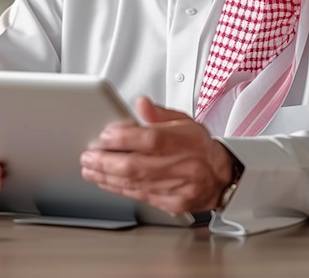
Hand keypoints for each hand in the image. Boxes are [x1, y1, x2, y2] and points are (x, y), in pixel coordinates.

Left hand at [80, 96, 234, 214]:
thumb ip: (159, 113)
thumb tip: (141, 103)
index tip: (104, 136)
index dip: (124, 138)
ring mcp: (176, 187)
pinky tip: (106, 181)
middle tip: (88, 156)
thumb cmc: (199, 146)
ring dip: (107, 176)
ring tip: (90, 168)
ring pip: (135, 183)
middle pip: (136, 165)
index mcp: (184, 141)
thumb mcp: (184, 121)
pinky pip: (140, 196)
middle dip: (106, 161)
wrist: (220, 176)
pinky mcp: (172, 203)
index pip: (150, 139)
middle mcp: (181, 165)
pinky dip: (119, 188)